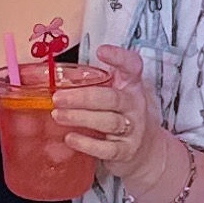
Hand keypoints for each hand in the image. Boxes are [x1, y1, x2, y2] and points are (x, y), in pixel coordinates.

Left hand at [48, 42, 166, 182]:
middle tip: (57, 98)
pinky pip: (107, 149)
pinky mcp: (127, 151)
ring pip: (108, 122)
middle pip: (111, 98)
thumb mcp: (116, 96)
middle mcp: (135, 105)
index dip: (119, 57)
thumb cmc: (122, 117)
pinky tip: (70, 138)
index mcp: (131, 86)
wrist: (146, 151)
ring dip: (80, 118)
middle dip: (82, 97)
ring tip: (57, 116)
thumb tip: (57, 80)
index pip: (132, 66)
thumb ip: (96, 85)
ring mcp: (133, 129)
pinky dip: (87, 144)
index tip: (101, 51)